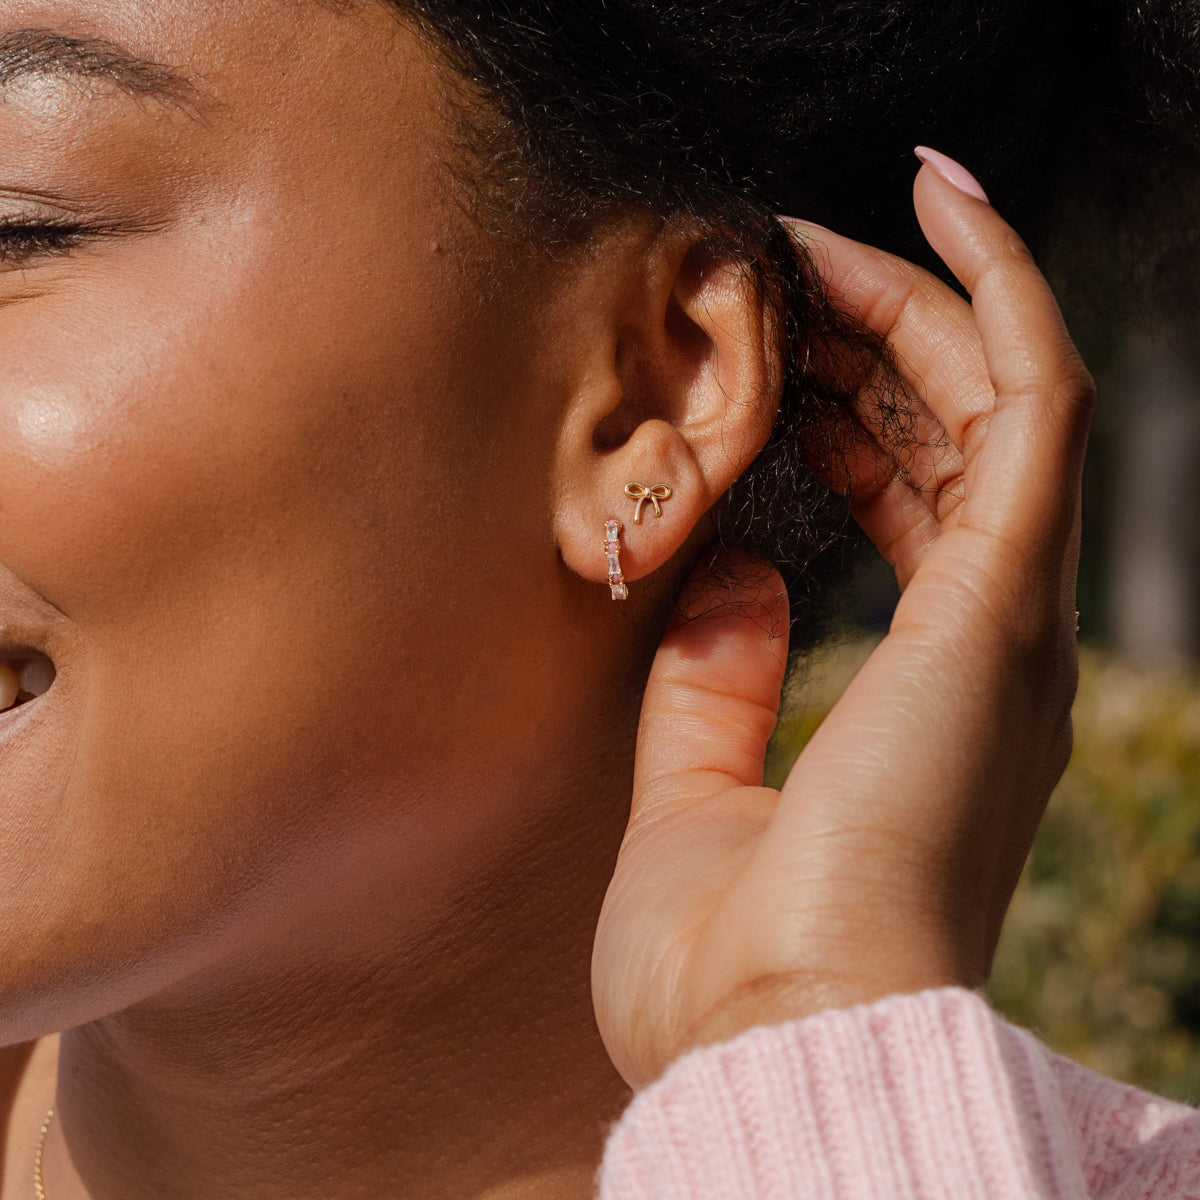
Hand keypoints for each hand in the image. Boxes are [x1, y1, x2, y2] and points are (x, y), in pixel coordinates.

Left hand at [591, 161, 1094, 1088]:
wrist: (777, 1052)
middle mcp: (994, 651)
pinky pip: (1035, 402)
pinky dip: (996, 297)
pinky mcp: (1005, 601)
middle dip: (881, 343)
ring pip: (1002, 399)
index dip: (861, 422)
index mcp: (934, 697)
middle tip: (788, 275)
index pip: (924, 514)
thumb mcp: (693, 797)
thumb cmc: (728, 968)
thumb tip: (733, 570)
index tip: (779, 368)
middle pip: (963, 441)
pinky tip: (934, 209)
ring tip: (820, 242)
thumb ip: (713, 684)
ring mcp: (1012, 622)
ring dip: (920, 305)